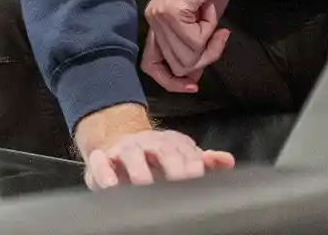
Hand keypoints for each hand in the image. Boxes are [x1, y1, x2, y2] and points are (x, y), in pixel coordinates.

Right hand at [75, 104, 233, 188]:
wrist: (117, 141)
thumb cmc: (155, 155)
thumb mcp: (180, 155)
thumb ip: (203, 161)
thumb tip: (227, 161)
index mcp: (169, 142)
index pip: (184, 151)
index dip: (192, 162)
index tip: (198, 175)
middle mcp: (147, 143)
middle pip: (161, 150)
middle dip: (171, 165)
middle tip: (178, 183)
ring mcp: (124, 150)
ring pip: (131, 155)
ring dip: (138, 169)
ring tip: (144, 184)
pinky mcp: (102, 160)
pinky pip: (100, 164)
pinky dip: (104, 172)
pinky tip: (111, 186)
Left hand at [141, 0, 233, 90]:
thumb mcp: (203, 22)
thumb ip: (193, 47)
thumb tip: (192, 78)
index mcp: (156, 21)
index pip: (151, 66)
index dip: (172, 81)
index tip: (194, 85)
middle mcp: (152, 19)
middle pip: (177, 67)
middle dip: (203, 59)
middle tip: (218, 35)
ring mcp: (160, 15)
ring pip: (186, 59)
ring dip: (208, 45)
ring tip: (213, 20)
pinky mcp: (172, 11)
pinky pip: (195, 44)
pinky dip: (210, 34)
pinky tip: (211, 14)